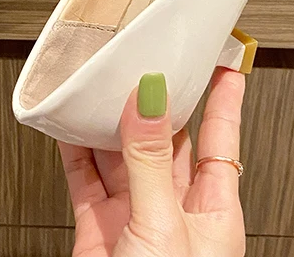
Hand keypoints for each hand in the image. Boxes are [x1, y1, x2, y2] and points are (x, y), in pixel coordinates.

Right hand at [60, 67, 245, 256]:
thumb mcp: (165, 224)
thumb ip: (150, 161)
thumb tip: (150, 100)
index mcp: (213, 211)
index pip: (221, 137)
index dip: (223, 98)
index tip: (222, 62)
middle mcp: (175, 211)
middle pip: (167, 140)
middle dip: (157, 103)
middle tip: (147, 65)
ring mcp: (135, 218)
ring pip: (122, 156)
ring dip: (111, 123)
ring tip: (103, 87)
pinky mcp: (99, 229)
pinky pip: (86, 179)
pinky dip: (75, 150)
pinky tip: (70, 126)